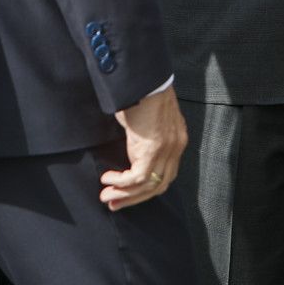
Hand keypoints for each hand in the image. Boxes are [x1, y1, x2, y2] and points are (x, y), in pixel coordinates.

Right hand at [100, 84, 187, 210]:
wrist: (145, 81)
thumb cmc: (142, 93)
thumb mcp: (148, 120)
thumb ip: (145, 137)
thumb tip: (130, 151)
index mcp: (177, 140)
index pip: (166, 175)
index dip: (147, 188)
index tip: (128, 194)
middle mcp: (175, 148)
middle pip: (158, 186)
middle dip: (134, 198)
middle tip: (114, 203)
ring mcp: (166, 151)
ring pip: (147, 186)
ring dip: (124, 195)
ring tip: (106, 197)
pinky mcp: (153, 150)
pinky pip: (136, 178)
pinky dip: (120, 183)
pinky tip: (107, 179)